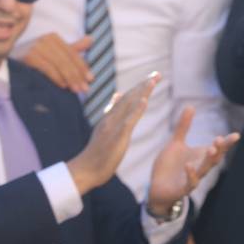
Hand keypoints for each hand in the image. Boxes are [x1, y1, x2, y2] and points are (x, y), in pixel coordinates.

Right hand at [15, 34, 92, 92]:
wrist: (10, 59)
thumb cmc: (36, 56)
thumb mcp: (56, 51)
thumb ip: (73, 47)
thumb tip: (91, 39)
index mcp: (54, 38)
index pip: (72, 53)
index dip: (83, 66)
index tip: (91, 79)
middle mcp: (45, 40)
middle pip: (66, 59)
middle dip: (78, 75)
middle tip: (85, 88)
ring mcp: (35, 47)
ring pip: (59, 64)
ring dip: (70, 78)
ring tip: (76, 89)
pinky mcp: (28, 57)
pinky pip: (47, 68)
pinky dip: (57, 77)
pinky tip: (63, 85)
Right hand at [67, 73, 159, 195]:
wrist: (86, 170)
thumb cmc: (97, 152)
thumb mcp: (106, 128)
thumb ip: (112, 111)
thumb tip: (118, 94)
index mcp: (111, 117)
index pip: (127, 98)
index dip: (139, 87)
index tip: (152, 77)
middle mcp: (112, 118)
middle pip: (129, 98)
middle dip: (144, 85)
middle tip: (158, 74)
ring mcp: (113, 127)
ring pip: (128, 106)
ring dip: (141, 93)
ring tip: (152, 81)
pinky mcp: (116, 137)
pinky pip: (127, 122)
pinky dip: (136, 111)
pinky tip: (144, 102)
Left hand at [147, 107, 239, 214]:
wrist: (157, 188)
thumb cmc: (169, 166)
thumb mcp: (176, 143)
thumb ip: (184, 126)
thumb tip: (191, 106)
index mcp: (201, 156)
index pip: (218, 148)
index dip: (227, 143)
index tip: (236, 135)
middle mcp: (200, 167)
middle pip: (215, 158)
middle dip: (219, 149)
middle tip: (221, 139)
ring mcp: (193, 178)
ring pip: (205, 169)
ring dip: (209, 160)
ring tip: (212, 149)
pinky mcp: (183, 188)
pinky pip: (190, 182)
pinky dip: (191, 174)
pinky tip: (189, 165)